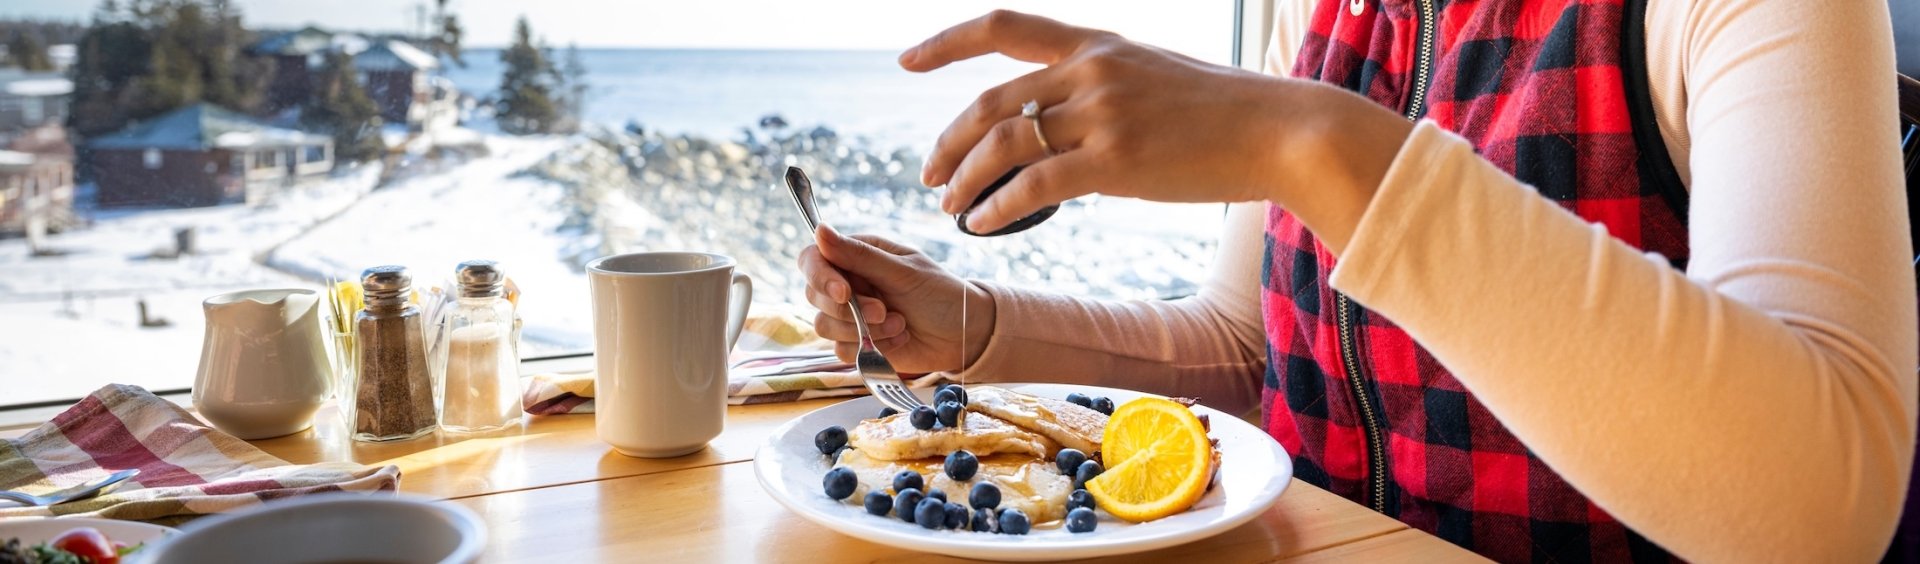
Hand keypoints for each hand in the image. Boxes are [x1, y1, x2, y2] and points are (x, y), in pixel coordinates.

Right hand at [797, 226, 994, 372]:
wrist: (965, 334)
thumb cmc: (940, 293)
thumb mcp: (903, 271)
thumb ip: (860, 255)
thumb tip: (819, 230)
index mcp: (856, 256)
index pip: (812, 259)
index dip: (820, 276)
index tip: (844, 293)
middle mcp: (848, 283)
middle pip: (815, 295)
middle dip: (850, 309)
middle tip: (885, 311)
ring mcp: (850, 314)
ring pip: (825, 325)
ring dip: (863, 329)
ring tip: (900, 324)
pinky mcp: (857, 342)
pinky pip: (842, 349)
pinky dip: (871, 347)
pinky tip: (899, 338)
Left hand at [903, 10, 1411, 252]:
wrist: (1282, 130)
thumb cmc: (1224, 115)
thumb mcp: (1153, 78)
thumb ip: (1101, 90)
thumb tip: (1058, 124)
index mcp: (1096, 44)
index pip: (1003, 26)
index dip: (948, 43)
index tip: (907, 61)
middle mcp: (1091, 70)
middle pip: (990, 101)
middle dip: (949, 141)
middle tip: (931, 174)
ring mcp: (1102, 113)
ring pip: (1003, 144)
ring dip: (965, 179)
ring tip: (951, 206)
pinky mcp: (1115, 160)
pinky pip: (1033, 186)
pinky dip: (997, 207)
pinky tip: (985, 224)